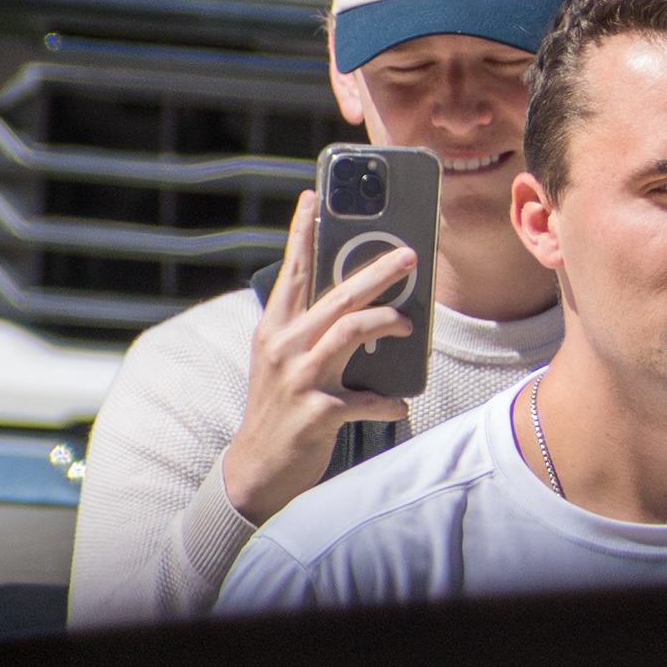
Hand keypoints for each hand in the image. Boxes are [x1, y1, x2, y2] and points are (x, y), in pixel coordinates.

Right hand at [214, 200, 415, 523]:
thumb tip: (360, 303)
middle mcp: (284, 347)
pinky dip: (388, 400)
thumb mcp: (282, 362)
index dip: (303, 232)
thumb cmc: (280, 408)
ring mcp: (300, 378)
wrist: (257, 470)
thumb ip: (310, 330)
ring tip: (407, 324)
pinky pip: (367, 398)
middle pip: (337, 296)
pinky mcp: (318, 411)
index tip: (314, 197)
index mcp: (275, 329)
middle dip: (377, 271)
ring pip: (350, 331)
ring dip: (386, 322)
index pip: (292, 271)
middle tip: (409, 256)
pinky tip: (398, 403)